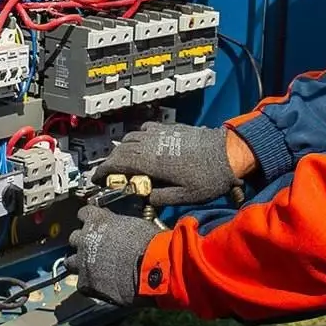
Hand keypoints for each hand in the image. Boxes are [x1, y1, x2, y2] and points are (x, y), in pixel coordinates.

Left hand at [67, 205, 157, 305]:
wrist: (152, 267)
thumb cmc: (150, 243)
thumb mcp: (135, 224)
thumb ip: (118, 225)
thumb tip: (117, 228)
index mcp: (97, 219)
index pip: (84, 213)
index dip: (90, 219)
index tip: (95, 223)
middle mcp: (85, 238)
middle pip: (74, 238)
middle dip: (84, 242)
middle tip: (96, 247)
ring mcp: (83, 261)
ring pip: (70, 261)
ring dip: (80, 263)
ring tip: (94, 267)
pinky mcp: (85, 282)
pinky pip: (82, 282)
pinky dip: (90, 282)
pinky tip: (102, 283)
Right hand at [92, 123, 235, 206]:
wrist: (229, 153)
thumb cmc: (208, 178)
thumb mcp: (184, 197)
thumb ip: (160, 197)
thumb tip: (146, 197)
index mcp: (152, 161)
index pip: (118, 163)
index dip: (104, 171)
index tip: (96, 179)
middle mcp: (152, 144)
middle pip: (122, 148)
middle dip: (111, 161)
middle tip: (109, 175)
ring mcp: (162, 133)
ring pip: (132, 137)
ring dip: (123, 149)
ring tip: (124, 163)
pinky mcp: (171, 128)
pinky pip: (146, 129)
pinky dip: (138, 138)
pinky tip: (143, 147)